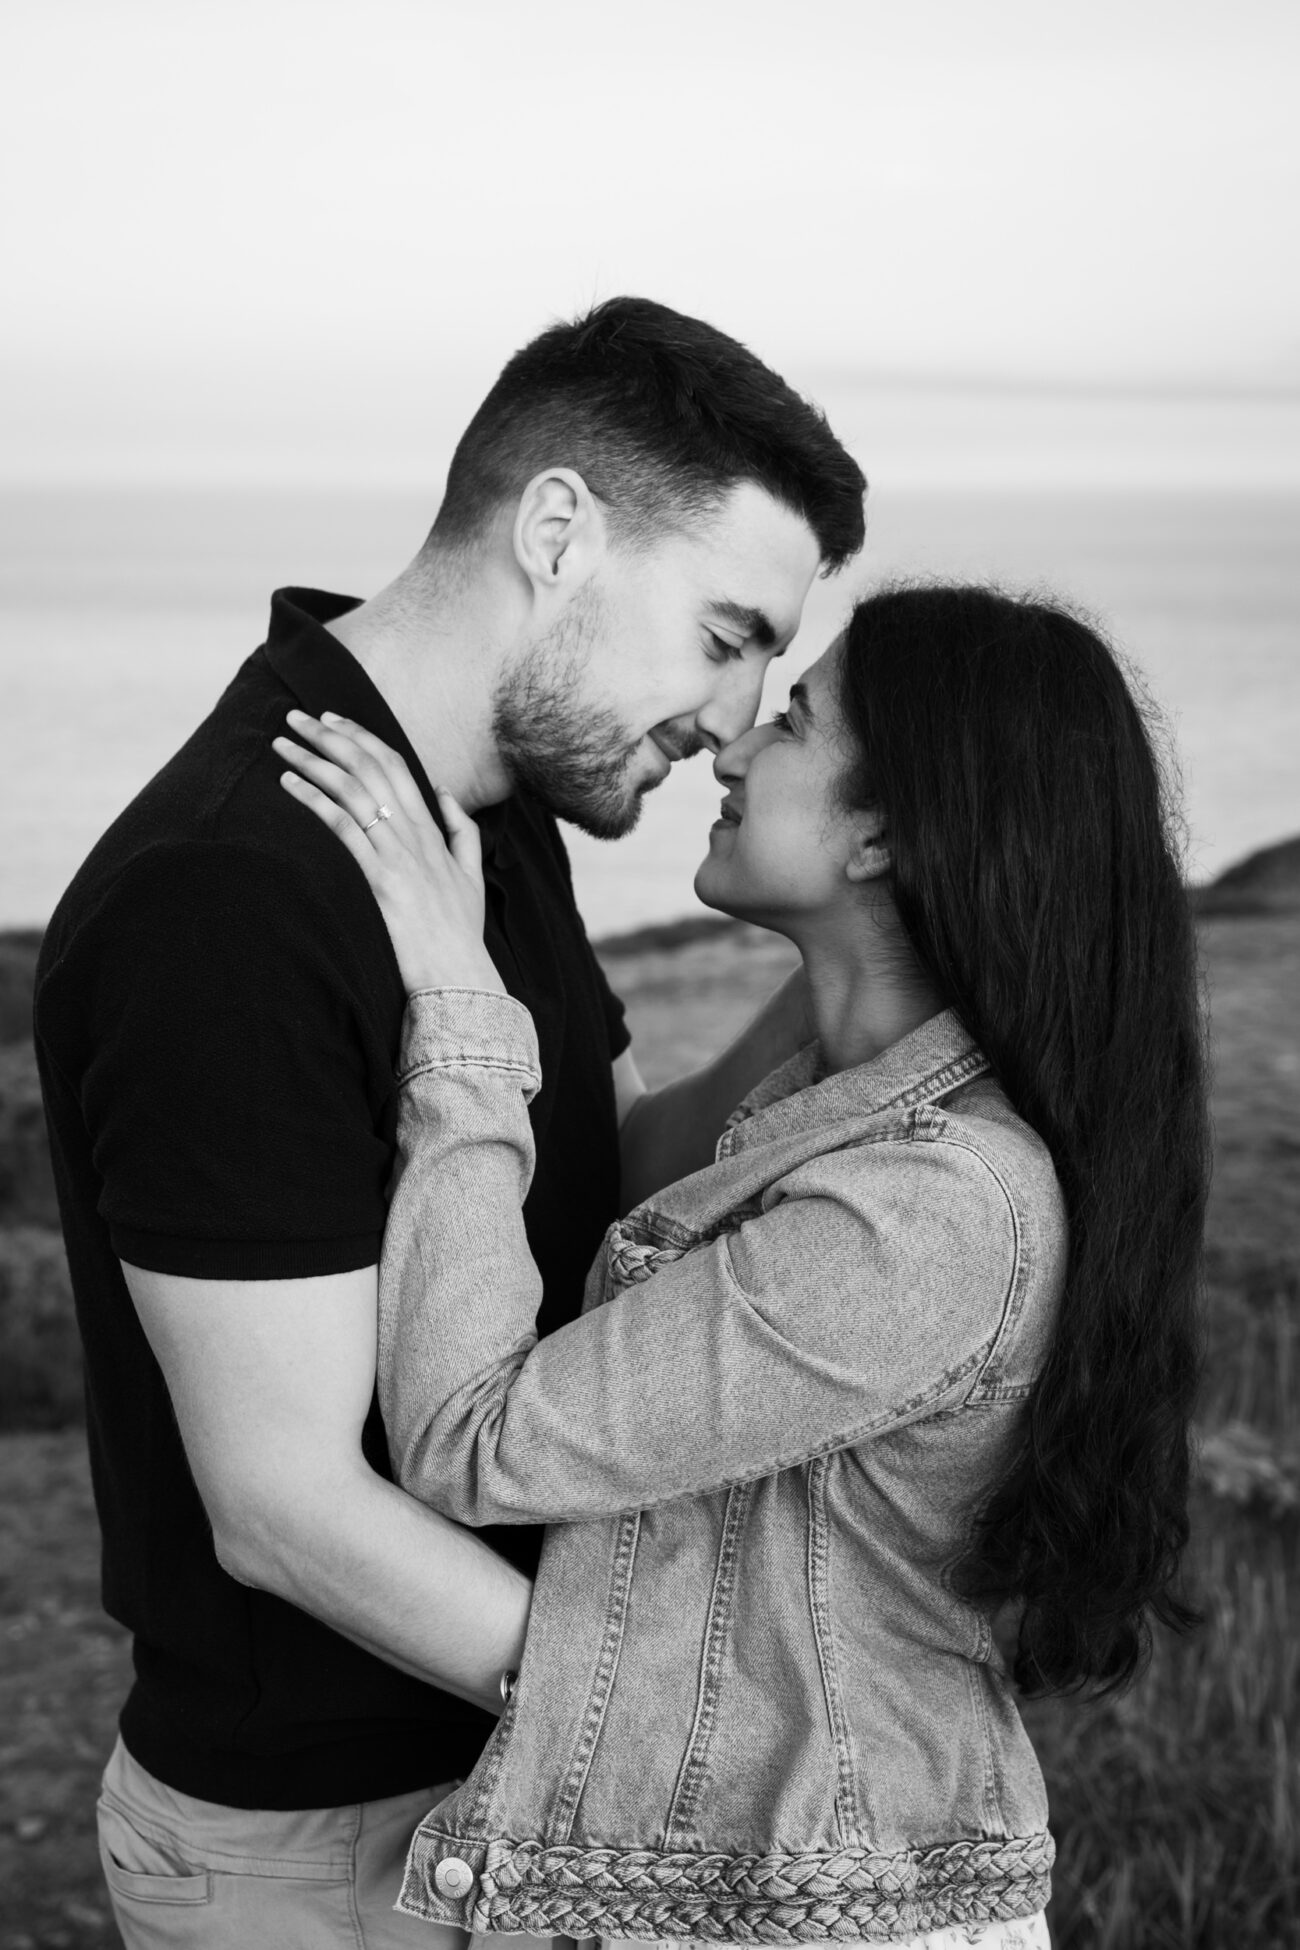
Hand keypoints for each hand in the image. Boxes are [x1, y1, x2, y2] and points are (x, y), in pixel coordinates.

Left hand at [273, 710, 506, 997]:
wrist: (458, 974)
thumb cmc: (460, 931)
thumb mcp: (471, 873)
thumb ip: (462, 829)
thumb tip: (444, 792)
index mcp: (432, 829)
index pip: (395, 764)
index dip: (361, 736)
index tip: (331, 719)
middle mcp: (413, 833)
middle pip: (368, 766)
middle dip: (328, 736)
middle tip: (295, 716)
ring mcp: (397, 854)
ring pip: (351, 790)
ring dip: (312, 760)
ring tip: (281, 744)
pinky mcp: (379, 878)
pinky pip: (342, 827)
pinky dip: (313, 800)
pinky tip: (288, 784)